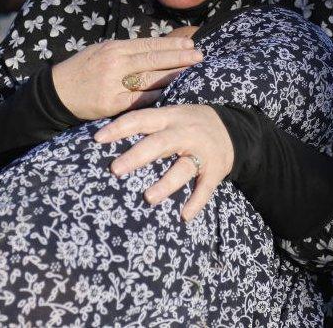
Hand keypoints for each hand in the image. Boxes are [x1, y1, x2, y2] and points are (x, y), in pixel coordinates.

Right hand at [52, 37, 202, 119]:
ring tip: (191, 73)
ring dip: (173, 76)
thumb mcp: (100, 51)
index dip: (172, 44)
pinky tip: (172, 94)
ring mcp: (113, 83)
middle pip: (153, 59)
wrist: (56, 93)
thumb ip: (125, 51)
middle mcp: (115, 63)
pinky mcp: (112, 103)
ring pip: (150, 79)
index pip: (149, 44)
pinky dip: (157, 96)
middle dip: (179, 57)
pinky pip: (140, 100)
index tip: (190, 43)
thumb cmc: (81, 70)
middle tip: (199, 56)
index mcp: (114, 47)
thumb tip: (154, 48)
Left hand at [96, 105, 232, 221]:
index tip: (98, 139)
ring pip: (182, 169)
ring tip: (148, 198)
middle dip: (137, 157)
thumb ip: (148, 123)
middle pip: (159, 144)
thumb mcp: (172, 116)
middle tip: (115, 170)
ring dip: (166, 184)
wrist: (234, 129)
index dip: (119, 128)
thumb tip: (108, 135)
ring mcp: (201, 153)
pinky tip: (184, 216)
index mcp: (170, 117)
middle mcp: (185, 133)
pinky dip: (196, 202)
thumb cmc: (190, 124)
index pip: (141, 119)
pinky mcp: (215, 171)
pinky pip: (205, 189)